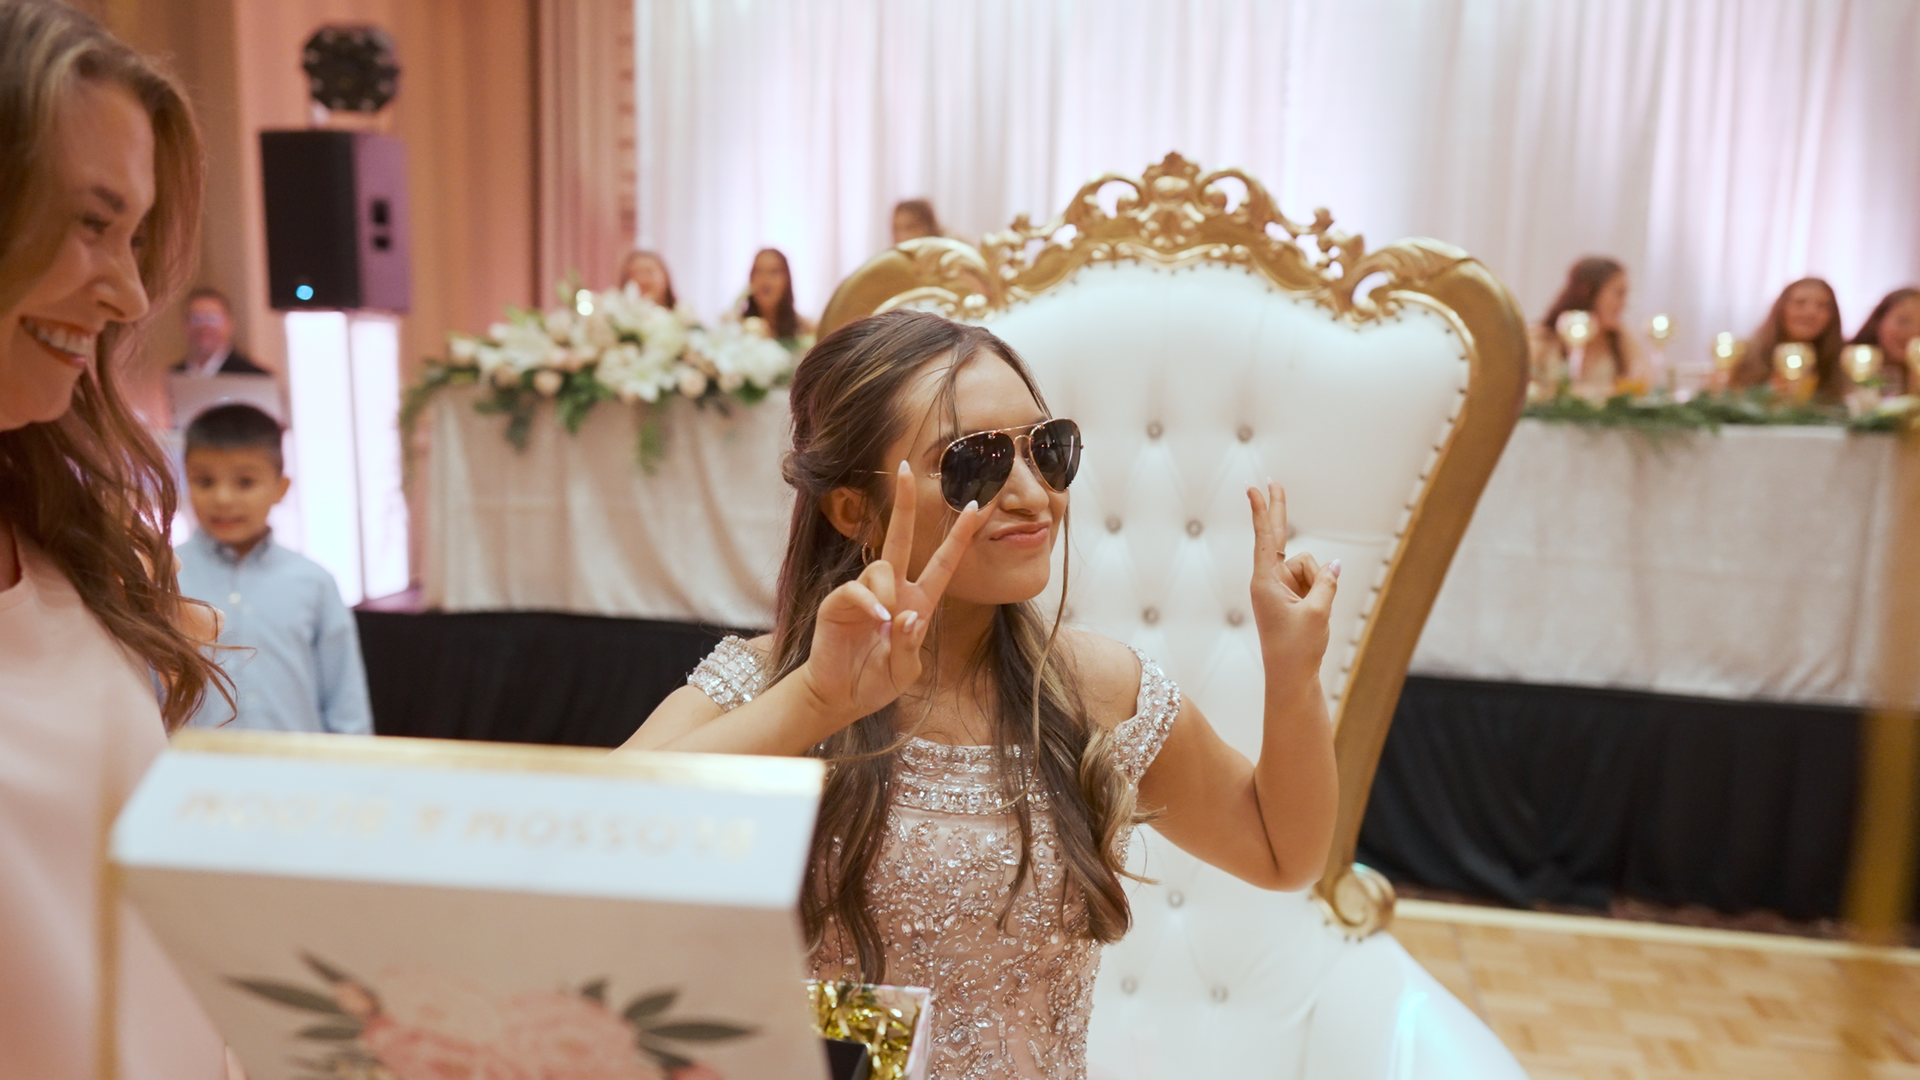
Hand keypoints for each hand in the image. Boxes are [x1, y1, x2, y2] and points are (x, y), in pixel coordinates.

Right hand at [800, 463, 985, 725]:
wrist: (841, 697)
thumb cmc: (876, 682)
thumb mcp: (904, 670)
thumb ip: (908, 645)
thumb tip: (908, 617)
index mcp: (917, 602)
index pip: (943, 562)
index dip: (959, 536)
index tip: (977, 506)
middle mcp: (892, 591)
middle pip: (899, 537)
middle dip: (903, 503)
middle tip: (904, 468)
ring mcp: (864, 594)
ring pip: (882, 567)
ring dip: (888, 593)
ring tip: (884, 625)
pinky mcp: (838, 603)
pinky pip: (857, 589)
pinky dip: (869, 602)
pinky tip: (876, 620)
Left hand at [1247, 480, 1338, 680]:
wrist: (1291, 677)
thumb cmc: (1298, 648)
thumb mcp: (1318, 612)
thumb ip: (1327, 583)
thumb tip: (1335, 565)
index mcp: (1266, 582)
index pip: (1266, 538)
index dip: (1263, 511)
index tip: (1253, 488)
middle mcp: (1269, 581)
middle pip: (1280, 539)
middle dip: (1279, 511)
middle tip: (1272, 480)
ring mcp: (1280, 588)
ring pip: (1310, 567)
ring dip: (1319, 586)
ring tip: (1310, 615)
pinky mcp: (1291, 596)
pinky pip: (1314, 581)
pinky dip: (1321, 592)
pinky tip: (1314, 615)